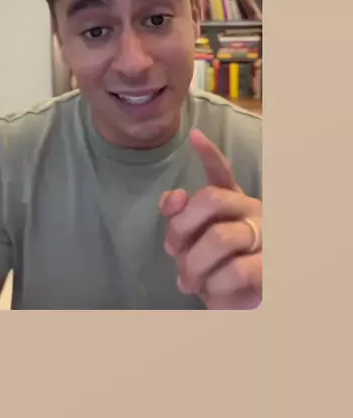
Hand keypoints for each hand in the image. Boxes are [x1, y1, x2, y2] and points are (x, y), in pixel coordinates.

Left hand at [159, 129, 261, 309]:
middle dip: (182, 227)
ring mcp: (263, 236)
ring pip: (219, 238)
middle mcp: (250, 211)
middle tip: (172, 251)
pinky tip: (211, 292)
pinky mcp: (268, 267)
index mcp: (232, 202)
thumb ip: (178, 219)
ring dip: (194, 263)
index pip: (222, 172)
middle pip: (211, 199)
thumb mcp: (192, 243)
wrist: (242, 304)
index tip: (195, 136)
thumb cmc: (215, 268)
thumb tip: (174, 199)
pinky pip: (234, 271)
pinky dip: (213, 286)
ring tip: (188, 281)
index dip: (209, 154)